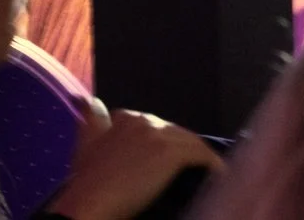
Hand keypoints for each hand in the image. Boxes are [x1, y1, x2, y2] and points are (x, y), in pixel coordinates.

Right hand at [43, 100, 220, 219]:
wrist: (90, 203)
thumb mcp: (85, 143)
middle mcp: (145, 120)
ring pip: (190, 141)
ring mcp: (159, 135)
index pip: (155, 124)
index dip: (162, 141)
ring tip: (207, 171)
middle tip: (187, 169)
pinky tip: (218, 173)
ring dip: (199, 156)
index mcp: (126, 117)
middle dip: (182, 149)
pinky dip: (212, 164)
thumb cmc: (86, 181)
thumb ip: (92, 119)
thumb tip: (88, 99)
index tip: (164, 159)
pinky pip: (201, 155)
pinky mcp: (172, 153)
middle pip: (175, 132)